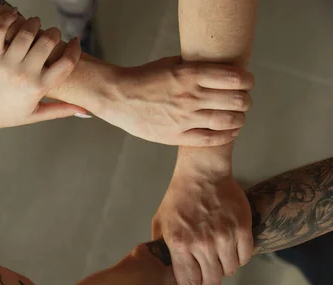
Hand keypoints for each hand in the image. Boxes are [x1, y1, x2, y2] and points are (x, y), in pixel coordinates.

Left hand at [0, 10, 88, 138]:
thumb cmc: (8, 115)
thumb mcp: (36, 115)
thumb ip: (61, 110)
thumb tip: (86, 110)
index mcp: (39, 88)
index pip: (67, 64)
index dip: (76, 49)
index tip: (75, 42)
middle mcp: (24, 75)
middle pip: (48, 42)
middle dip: (54, 33)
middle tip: (52, 34)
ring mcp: (6, 64)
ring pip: (26, 33)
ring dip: (34, 23)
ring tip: (35, 24)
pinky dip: (7, 17)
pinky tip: (14, 14)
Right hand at [99, 56, 253, 145]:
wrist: (118, 97)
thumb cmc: (145, 78)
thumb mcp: (172, 63)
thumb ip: (196, 66)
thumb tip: (220, 68)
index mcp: (191, 74)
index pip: (236, 79)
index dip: (248, 81)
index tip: (247, 83)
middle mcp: (191, 96)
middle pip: (237, 101)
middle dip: (246, 101)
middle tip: (244, 102)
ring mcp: (184, 117)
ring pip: (228, 121)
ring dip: (240, 119)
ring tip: (238, 118)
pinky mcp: (176, 135)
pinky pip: (211, 138)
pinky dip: (227, 135)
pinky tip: (230, 132)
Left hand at [151, 152, 252, 284]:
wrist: (201, 173)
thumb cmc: (178, 197)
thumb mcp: (160, 222)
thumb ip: (161, 247)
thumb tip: (164, 266)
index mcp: (179, 244)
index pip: (190, 284)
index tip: (192, 281)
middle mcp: (202, 244)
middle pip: (212, 282)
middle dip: (208, 279)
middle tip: (207, 270)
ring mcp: (224, 237)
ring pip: (230, 271)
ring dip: (224, 267)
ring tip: (218, 255)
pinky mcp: (242, 229)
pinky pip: (245, 257)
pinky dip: (238, 256)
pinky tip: (230, 246)